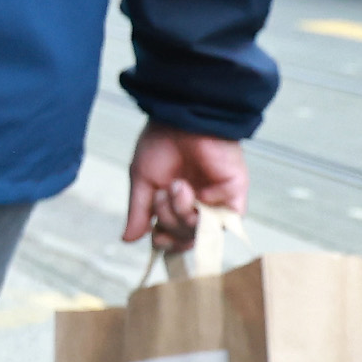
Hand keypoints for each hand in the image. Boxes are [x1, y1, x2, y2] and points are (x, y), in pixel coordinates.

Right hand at [122, 121, 247, 253]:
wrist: (181, 119)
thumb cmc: (161, 142)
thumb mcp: (142, 181)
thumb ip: (139, 212)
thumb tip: (127, 239)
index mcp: (176, 203)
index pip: (174, 237)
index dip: (166, 242)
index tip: (156, 236)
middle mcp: (197, 205)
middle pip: (185, 237)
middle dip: (169, 221)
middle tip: (161, 195)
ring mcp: (217, 200)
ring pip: (201, 231)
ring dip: (182, 214)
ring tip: (176, 186)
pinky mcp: (234, 193)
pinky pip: (227, 221)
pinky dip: (207, 217)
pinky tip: (194, 197)